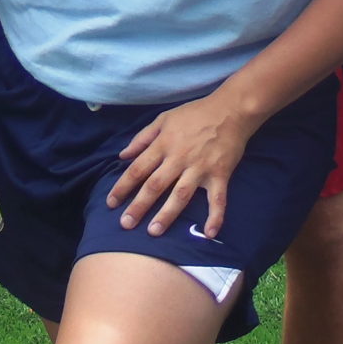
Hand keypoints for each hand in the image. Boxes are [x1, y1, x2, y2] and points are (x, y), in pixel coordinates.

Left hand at [106, 86, 255, 235]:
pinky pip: (218, 198)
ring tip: (154, 231)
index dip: (122, 187)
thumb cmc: (195, 113)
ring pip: (180, 194)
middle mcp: (179, 158)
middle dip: (139, 206)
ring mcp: (200, 168)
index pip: (138, 169)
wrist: (231, 109)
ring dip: (167, 214)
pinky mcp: (220, 174)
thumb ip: (142, 137)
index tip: (111, 203)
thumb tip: (122, 156)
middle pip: (155, 185)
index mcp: (164, 144)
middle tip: (125, 224)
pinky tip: (210, 233)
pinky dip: (215, 216)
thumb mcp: (164, 118)